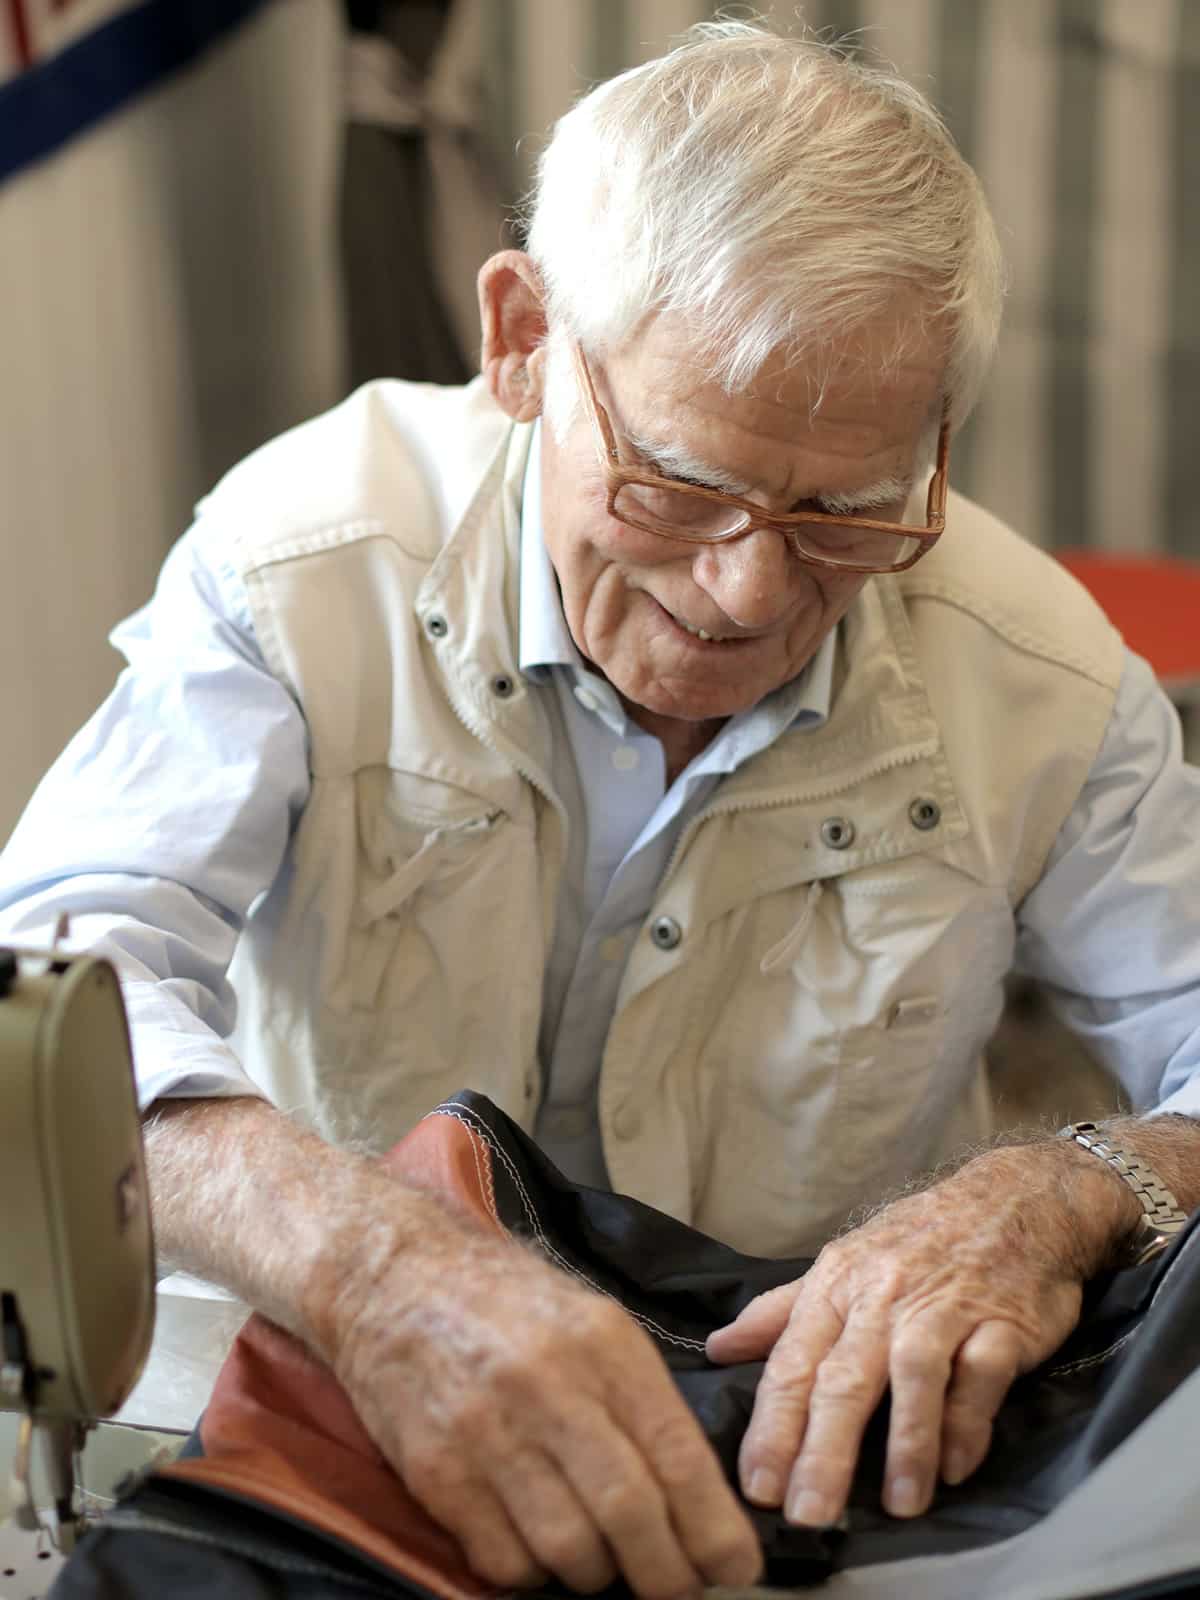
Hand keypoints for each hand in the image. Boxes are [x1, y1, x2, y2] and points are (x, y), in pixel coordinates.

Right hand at [327, 1209, 762, 1598]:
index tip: (737, 1565)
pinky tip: (536, 1545)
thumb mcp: (591, 1320)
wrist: (394, 1276)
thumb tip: (695, 1492)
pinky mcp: (436, 1472)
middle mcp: (549, 1387)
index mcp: (602, 1343)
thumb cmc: (506, 1300)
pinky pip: (503, 1560)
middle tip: (678, 1587)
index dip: (714, 1526)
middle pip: (629, 1514)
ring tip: (602, 1560)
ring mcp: (487, 1432)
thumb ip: (640, 1397)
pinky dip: (532, 1572)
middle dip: (667, 1573)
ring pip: (568, 1550)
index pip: (676, 1455)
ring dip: (597, 1574)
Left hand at [705, 1144, 1131, 1527]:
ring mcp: (945, 1308)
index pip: (793, 1362)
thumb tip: (719, 1348)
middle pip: (844, 1377)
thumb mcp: (843, 1263)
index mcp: (837, 1284)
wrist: (1015, 1199)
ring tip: (898, 1506)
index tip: (756, 1484)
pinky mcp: (1002, 1322)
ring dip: (906, 1443)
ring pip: (914, 1375)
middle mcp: (884, 1296)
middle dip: (822, 1449)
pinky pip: (981, 1375)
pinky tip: (955, 1468)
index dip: (773, 1426)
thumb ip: (782, 1311)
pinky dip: (968, 1421)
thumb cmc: (919, 1240)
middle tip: (807, 1513)